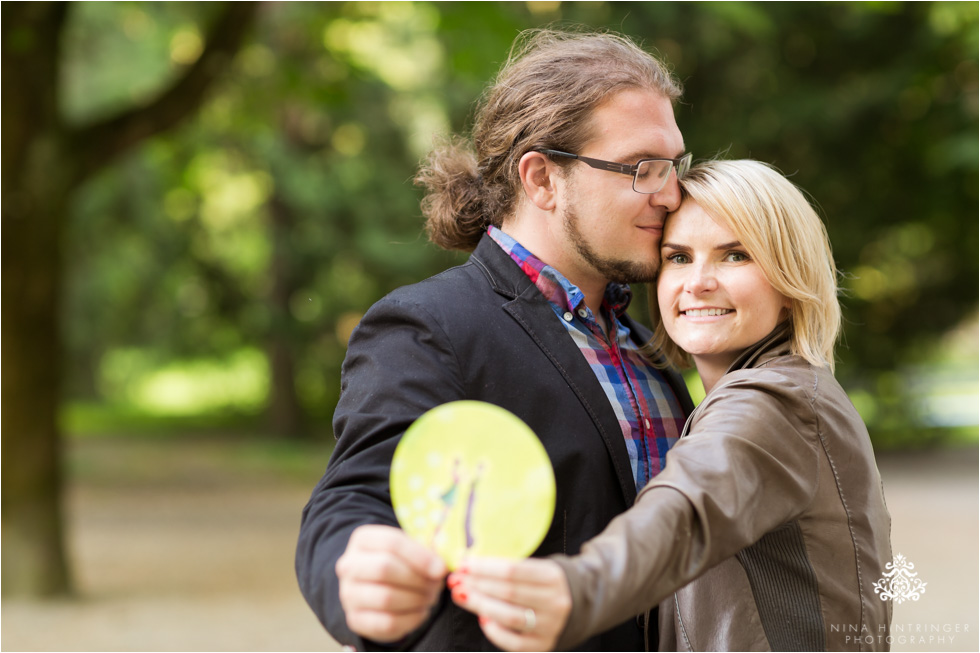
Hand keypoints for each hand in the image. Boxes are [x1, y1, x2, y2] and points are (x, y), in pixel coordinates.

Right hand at [336, 525, 446, 642]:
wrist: (376, 586)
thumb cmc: (400, 562)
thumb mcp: (410, 549)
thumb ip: (425, 552)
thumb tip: (441, 567)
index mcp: (363, 539)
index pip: (391, 543)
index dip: (419, 556)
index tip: (440, 568)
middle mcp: (349, 564)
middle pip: (384, 569)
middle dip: (417, 579)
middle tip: (436, 585)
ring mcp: (349, 593)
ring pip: (385, 597)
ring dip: (416, 599)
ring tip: (430, 597)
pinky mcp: (355, 619)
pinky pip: (387, 622)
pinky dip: (411, 619)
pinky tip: (421, 611)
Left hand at [448, 557, 570, 651]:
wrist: (579, 606)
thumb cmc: (547, 582)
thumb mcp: (538, 567)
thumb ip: (511, 567)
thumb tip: (470, 565)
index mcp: (553, 577)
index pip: (513, 571)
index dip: (485, 567)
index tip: (463, 563)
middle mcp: (555, 602)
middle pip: (508, 593)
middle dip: (477, 585)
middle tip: (455, 579)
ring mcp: (550, 626)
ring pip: (509, 617)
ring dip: (480, 605)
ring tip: (462, 595)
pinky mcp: (543, 645)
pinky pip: (513, 642)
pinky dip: (494, 631)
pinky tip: (482, 617)